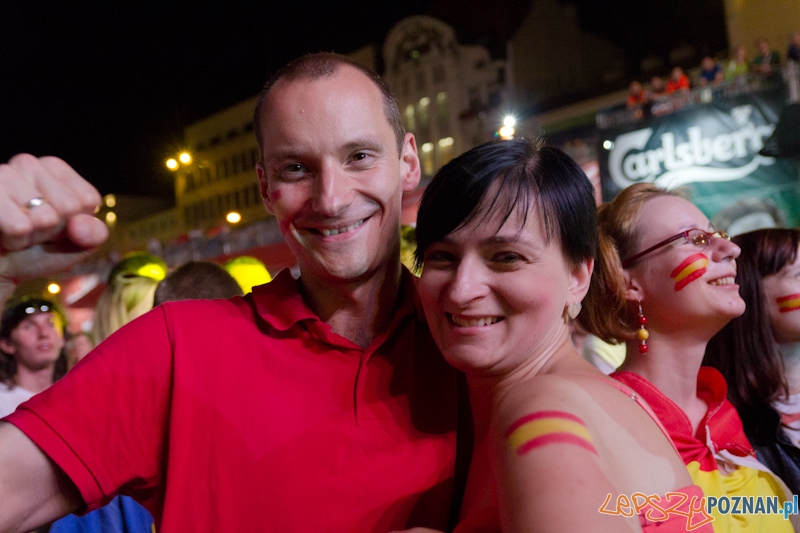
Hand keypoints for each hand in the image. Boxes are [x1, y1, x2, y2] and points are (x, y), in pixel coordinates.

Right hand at [0, 154, 107, 284]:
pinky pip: (20, 227)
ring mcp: (4, 175)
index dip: (75, 223)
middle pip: (69, 207)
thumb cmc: (36, 250)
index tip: (55, 226)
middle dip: (53, 230)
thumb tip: (81, 224)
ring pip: (45, 218)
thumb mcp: (77, 244)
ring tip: (16, 232)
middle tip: (32, 230)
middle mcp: (29, 164)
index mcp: (55, 169)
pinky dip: (16, 240)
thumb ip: (94, 233)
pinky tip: (4, 234)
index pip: (88, 199)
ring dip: (32, 237)